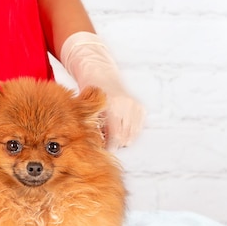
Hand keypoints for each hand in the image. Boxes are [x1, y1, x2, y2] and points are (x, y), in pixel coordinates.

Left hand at [61, 32, 144, 150]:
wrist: (100, 75)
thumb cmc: (90, 93)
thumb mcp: (86, 109)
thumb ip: (92, 127)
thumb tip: (95, 148)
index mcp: (113, 105)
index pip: (116, 137)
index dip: (109, 147)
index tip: (103, 150)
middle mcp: (126, 105)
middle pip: (124, 138)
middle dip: (114, 144)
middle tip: (105, 143)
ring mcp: (135, 107)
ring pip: (132, 136)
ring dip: (122, 139)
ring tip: (110, 135)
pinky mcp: (140, 108)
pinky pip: (137, 129)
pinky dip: (129, 133)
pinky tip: (118, 129)